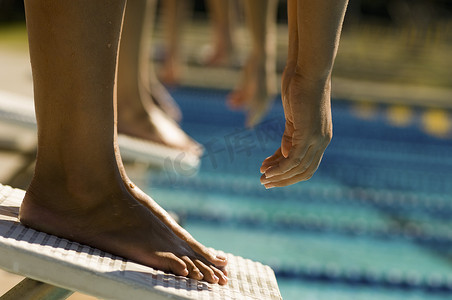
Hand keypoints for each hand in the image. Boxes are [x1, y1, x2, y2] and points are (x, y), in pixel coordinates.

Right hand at [260, 66, 331, 187]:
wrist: (308, 70)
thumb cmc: (301, 88)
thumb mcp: (294, 117)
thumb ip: (290, 136)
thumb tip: (285, 155)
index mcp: (320, 137)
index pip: (306, 164)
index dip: (288, 174)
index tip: (270, 175)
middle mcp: (322, 141)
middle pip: (305, 172)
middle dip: (284, 180)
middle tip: (265, 183)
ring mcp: (317, 138)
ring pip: (298, 168)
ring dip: (279, 176)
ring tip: (262, 179)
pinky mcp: (308, 134)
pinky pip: (293, 159)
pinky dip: (279, 168)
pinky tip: (267, 171)